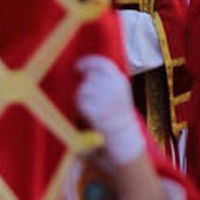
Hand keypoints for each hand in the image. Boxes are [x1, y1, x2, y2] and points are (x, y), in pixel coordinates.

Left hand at [75, 53, 143, 169]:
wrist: (122, 135)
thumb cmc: (118, 113)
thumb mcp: (118, 91)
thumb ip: (106, 79)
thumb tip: (87, 68)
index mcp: (120, 80)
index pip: (101, 63)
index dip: (87, 63)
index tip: (77, 67)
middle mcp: (113, 86)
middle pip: (88, 77)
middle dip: (86, 86)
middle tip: (92, 98)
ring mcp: (103, 98)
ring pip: (82, 89)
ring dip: (82, 97)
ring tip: (92, 107)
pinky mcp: (94, 109)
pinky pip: (79, 102)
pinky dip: (81, 107)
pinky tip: (89, 114)